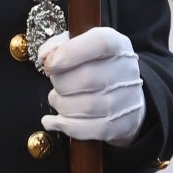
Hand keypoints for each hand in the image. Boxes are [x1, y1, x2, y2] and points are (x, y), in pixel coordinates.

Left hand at [36, 26, 145, 147]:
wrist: (125, 93)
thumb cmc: (95, 66)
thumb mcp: (79, 45)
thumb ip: (58, 45)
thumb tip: (45, 57)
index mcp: (117, 45)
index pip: (99, 43)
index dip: (70, 53)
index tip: (49, 64)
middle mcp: (126, 70)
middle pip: (88, 78)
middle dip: (60, 82)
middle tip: (54, 82)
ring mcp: (127, 99)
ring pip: (86, 106)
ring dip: (61, 104)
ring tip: (56, 99)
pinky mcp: (121, 124)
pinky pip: (88, 129)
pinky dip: (64, 126)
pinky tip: (52, 121)